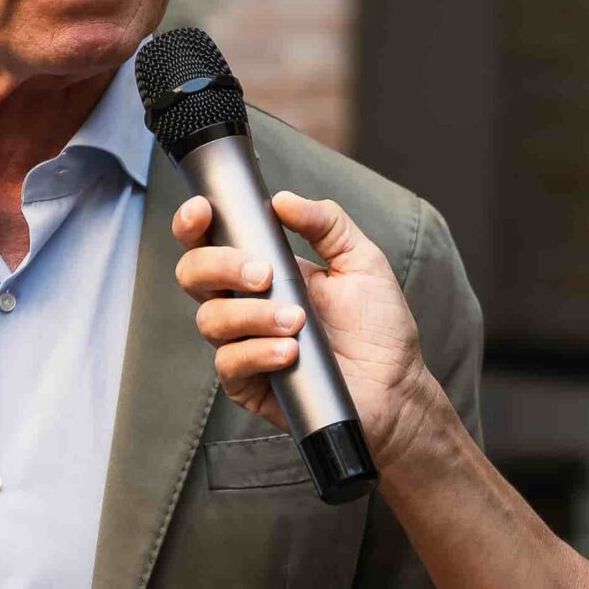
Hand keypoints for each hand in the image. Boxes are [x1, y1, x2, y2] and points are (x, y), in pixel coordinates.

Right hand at [173, 190, 448, 467]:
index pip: (210, 241)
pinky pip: (229, 364)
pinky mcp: (248, 384)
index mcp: (264, 270)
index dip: (193, 223)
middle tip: (265, 274)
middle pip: (194, 275)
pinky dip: (258, 353)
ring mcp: (243, 344)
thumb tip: (282, 200)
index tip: (204, 211)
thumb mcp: (361, 261)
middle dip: (221, 266)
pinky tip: (290, 352)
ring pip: (211, 320)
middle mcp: (245, 305)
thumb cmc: (378, 327)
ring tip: (298, 321)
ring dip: (252, 315)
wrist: (396, 387)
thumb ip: (326, 223)